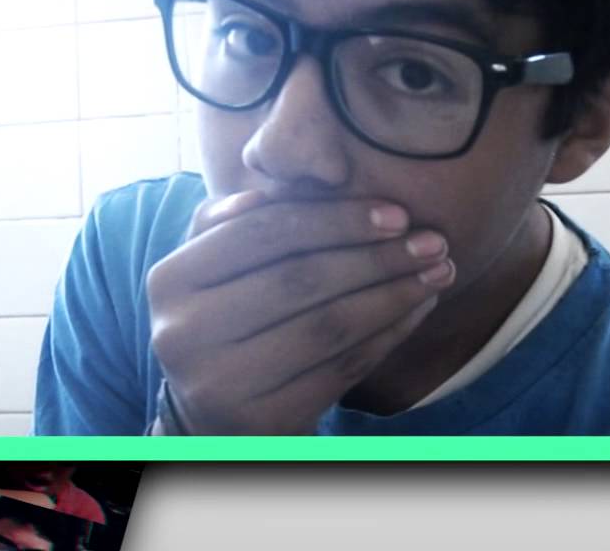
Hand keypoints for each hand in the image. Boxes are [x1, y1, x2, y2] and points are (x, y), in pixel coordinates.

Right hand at [145, 191, 454, 434]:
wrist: (213, 417)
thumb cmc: (226, 320)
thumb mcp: (214, 267)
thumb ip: (234, 222)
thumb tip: (271, 188)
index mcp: (170, 280)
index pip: (264, 233)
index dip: (336, 219)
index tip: (397, 212)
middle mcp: (184, 333)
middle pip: (301, 279)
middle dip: (376, 256)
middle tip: (433, 241)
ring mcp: (221, 383)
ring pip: (329, 326)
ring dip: (395, 294)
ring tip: (438, 271)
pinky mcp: (262, 422)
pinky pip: (342, 369)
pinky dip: (388, 335)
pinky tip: (417, 310)